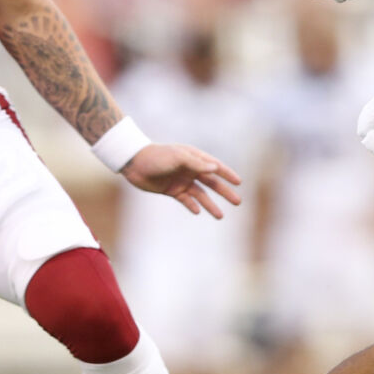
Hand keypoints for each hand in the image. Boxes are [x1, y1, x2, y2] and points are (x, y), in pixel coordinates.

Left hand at [120, 142, 242, 217]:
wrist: (134, 163)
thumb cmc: (157, 156)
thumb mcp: (178, 157)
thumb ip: (196, 163)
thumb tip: (215, 168)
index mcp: (194, 158)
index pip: (215, 166)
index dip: (227, 174)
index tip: (239, 182)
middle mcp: (190, 170)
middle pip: (212, 183)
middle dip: (225, 192)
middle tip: (238, 202)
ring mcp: (182, 181)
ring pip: (201, 195)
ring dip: (210, 204)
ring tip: (220, 216)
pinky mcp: (172, 190)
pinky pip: (186, 200)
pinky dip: (192, 206)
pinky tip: (198, 212)